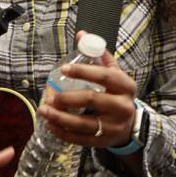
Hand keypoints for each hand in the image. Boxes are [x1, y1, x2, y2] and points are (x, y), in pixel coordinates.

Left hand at [38, 33, 135, 149]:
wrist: (131, 124)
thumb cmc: (117, 94)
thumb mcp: (114, 74)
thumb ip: (98, 55)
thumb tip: (81, 34)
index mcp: (125, 86)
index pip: (104, 76)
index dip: (83, 72)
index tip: (63, 70)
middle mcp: (122, 107)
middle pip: (92, 100)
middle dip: (68, 98)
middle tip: (51, 96)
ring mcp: (114, 126)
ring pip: (83, 124)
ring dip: (60, 118)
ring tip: (44, 111)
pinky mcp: (104, 141)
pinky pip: (80, 139)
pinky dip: (63, 133)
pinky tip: (51, 125)